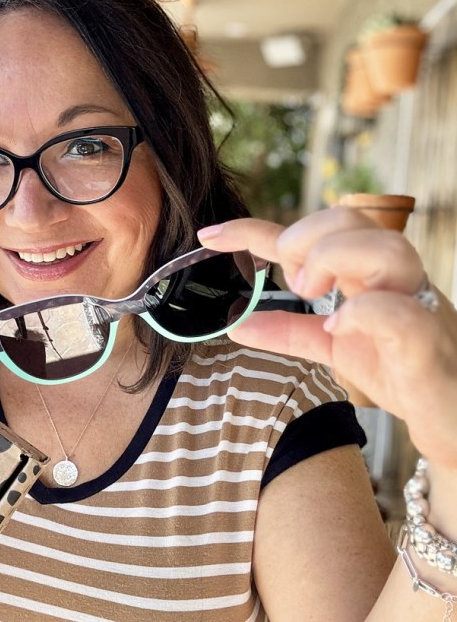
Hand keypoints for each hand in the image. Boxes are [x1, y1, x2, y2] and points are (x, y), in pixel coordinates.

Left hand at [198, 208, 456, 469]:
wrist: (456, 419)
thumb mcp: (335, 348)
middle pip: (355, 222)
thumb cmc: (404, 371)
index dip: (256, 230)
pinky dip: (365, 312)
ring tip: (308, 291)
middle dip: (309, 238)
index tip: (208, 236)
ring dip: (336, 261)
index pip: (311, 235)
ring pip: (390, 250)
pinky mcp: (430, 346)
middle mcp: (395, 280)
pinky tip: (337, 326)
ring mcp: (418, 307)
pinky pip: (403, 315)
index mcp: (368, 275)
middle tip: (291, 280)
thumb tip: (237, 323)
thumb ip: (289, 331)